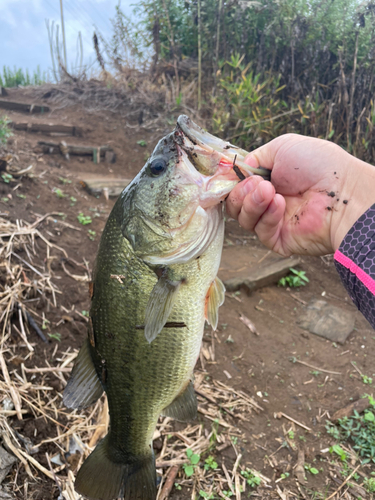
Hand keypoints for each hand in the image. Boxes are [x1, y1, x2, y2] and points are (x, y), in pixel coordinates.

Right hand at [226, 134, 374, 255]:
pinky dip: (267, 215)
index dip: (231, 182)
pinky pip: (260, 231)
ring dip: (251, 202)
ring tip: (269, 191)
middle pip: (235, 204)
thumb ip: (256, 157)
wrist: (343, 192)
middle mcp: (269, 202)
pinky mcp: (278, 240)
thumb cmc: (319, 166)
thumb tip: (241, 170)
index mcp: (270, 180)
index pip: (238, 185)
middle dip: (239, 192)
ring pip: (242, 218)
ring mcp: (273, 221)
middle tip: (256, 183)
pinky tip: (281, 203)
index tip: (228, 175)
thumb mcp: (283, 147)